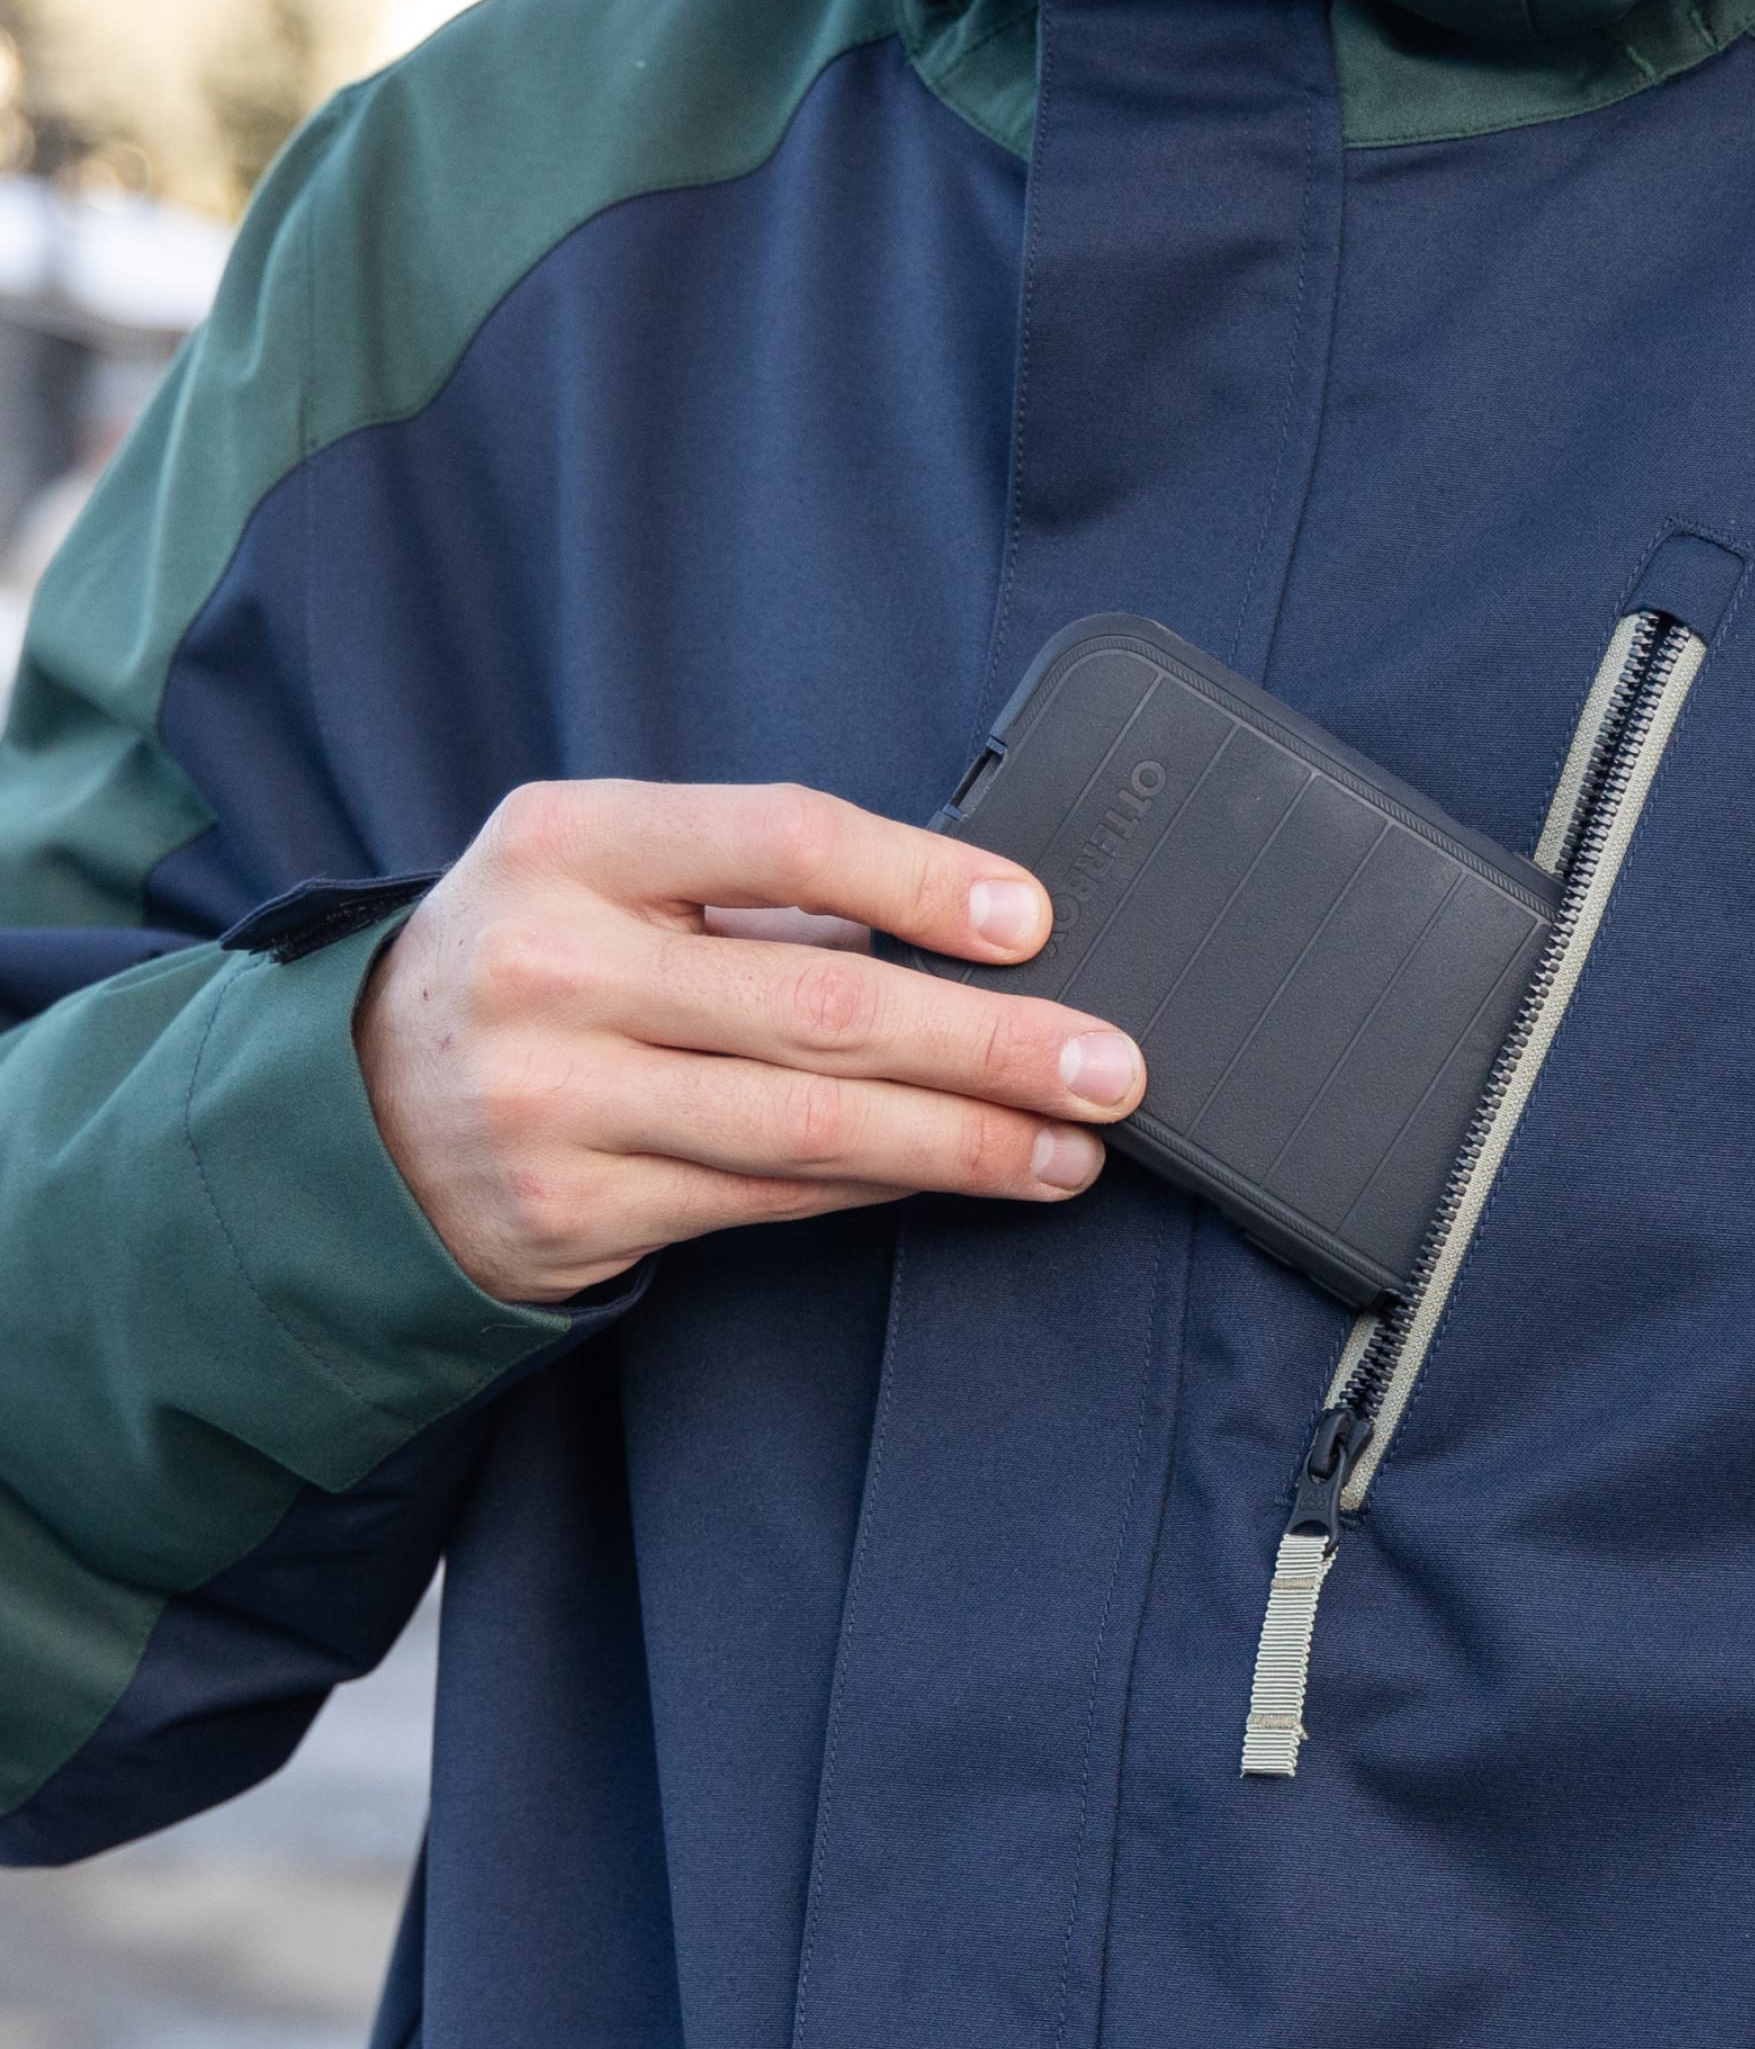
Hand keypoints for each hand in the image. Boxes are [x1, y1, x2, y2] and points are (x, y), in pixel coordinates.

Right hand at [354, 778, 1145, 1304]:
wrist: (348, 1118)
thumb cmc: (517, 969)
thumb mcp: (589, 879)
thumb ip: (745, 894)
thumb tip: (961, 927)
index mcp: (567, 845)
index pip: (779, 838)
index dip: (923, 879)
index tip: (1034, 921)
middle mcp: (556, 970)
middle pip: (825, 1008)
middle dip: (993, 1046)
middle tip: (1111, 1068)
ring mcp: (559, 1102)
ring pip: (812, 1128)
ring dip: (965, 1143)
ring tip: (1070, 1149)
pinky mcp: (577, 1210)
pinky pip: (769, 1200)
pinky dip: (881, 1190)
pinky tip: (960, 1179)